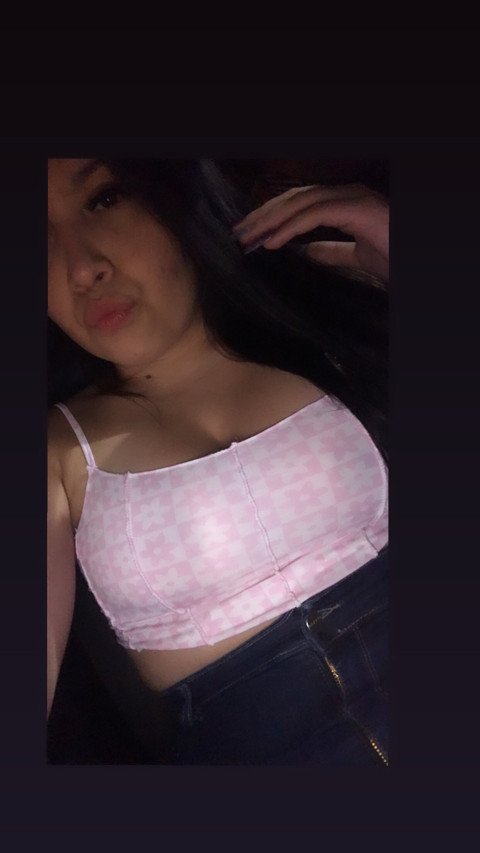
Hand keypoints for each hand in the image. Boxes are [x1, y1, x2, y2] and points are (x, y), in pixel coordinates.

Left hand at [232, 183, 388, 281]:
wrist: (414, 264)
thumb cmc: (395, 259)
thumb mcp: (358, 258)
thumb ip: (334, 252)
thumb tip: (308, 252)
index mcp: (345, 203)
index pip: (299, 202)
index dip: (272, 215)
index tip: (250, 233)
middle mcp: (346, 194)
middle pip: (294, 198)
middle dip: (263, 215)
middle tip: (238, 233)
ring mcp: (352, 198)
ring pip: (300, 202)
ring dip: (269, 220)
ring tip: (248, 239)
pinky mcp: (356, 209)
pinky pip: (314, 215)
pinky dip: (288, 227)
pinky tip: (269, 242)